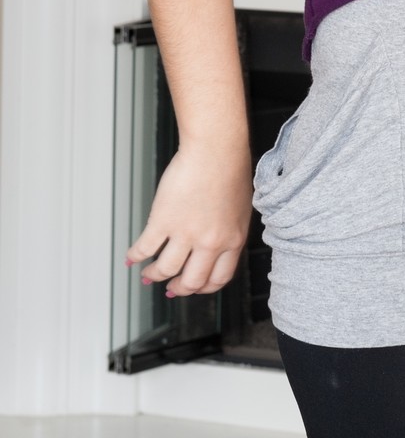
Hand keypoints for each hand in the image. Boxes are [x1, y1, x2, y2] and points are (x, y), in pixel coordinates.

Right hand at [125, 140, 253, 296]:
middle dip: (178, 288)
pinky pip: (145, 248)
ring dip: (154, 275)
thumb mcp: (240, 208)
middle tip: (169, 287)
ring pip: (166, 270)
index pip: (218, 279)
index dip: (203, 288)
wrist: (216, 149)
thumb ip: (229, 231)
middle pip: (191, 281)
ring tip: (148, 273)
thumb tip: (217, 245)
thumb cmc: (230, 169)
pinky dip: (135, 256)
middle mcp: (210, 242)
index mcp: (233, 239)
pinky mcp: (164, 220)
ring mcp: (186, 233)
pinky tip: (131, 257)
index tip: (193, 287)